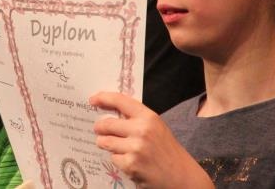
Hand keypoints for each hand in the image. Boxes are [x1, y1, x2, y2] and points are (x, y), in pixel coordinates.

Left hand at [90, 92, 212, 188]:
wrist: (181, 176)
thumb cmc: (167, 150)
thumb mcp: (155, 127)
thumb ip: (136, 118)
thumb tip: (109, 111)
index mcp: (148, 116)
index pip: (120, 101)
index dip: (103, 98)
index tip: (92, 100)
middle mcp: (142, 130)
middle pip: (107, 124)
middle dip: (99, 128)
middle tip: (98, 129)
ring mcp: (136, 148)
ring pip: (105, 142)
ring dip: (105, 144)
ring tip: (114, 146)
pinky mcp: (131, 165)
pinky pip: (113, 159)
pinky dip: (118, 160)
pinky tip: (129, 161)